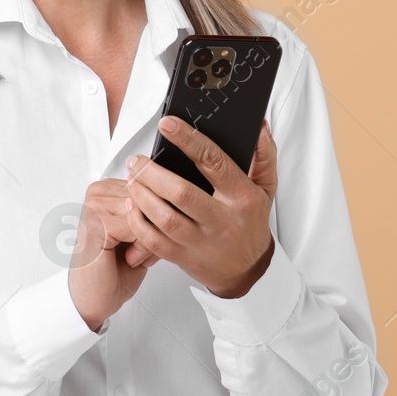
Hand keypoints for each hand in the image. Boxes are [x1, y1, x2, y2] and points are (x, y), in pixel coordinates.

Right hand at [68, 177, 159, 330]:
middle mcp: (97, 193)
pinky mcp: (96, 225)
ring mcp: (94, 207)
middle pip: (150, 196)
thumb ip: (153, 210)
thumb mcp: (142, 231)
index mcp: (107, 188)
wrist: (94, 298)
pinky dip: (143, 248)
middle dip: (155, 227)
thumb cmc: (116, 268)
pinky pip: (138, 227)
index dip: (158, 215)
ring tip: (134, 255)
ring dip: (150, 239)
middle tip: (140, 250)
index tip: (146, 237)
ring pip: (147, 211)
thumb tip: (176, 195)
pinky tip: (130, 259)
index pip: (151, 184)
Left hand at [124, 116, 277, 298]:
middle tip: (137, 159)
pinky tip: (131, 205)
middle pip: (181, 193)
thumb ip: (263, 155)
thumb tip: (258, 127)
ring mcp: (201, 242)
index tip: (167, 124)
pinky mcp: (184, 257)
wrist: (247, 270)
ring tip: (131, 178)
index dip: (188, 140)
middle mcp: (222, 220)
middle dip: (152, 173)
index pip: (214, 162)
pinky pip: (154, 241)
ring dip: (141, 195)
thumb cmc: (252, 224)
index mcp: (242, 197)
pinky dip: (137, 222)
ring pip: (164, 218)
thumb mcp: (266, 188)